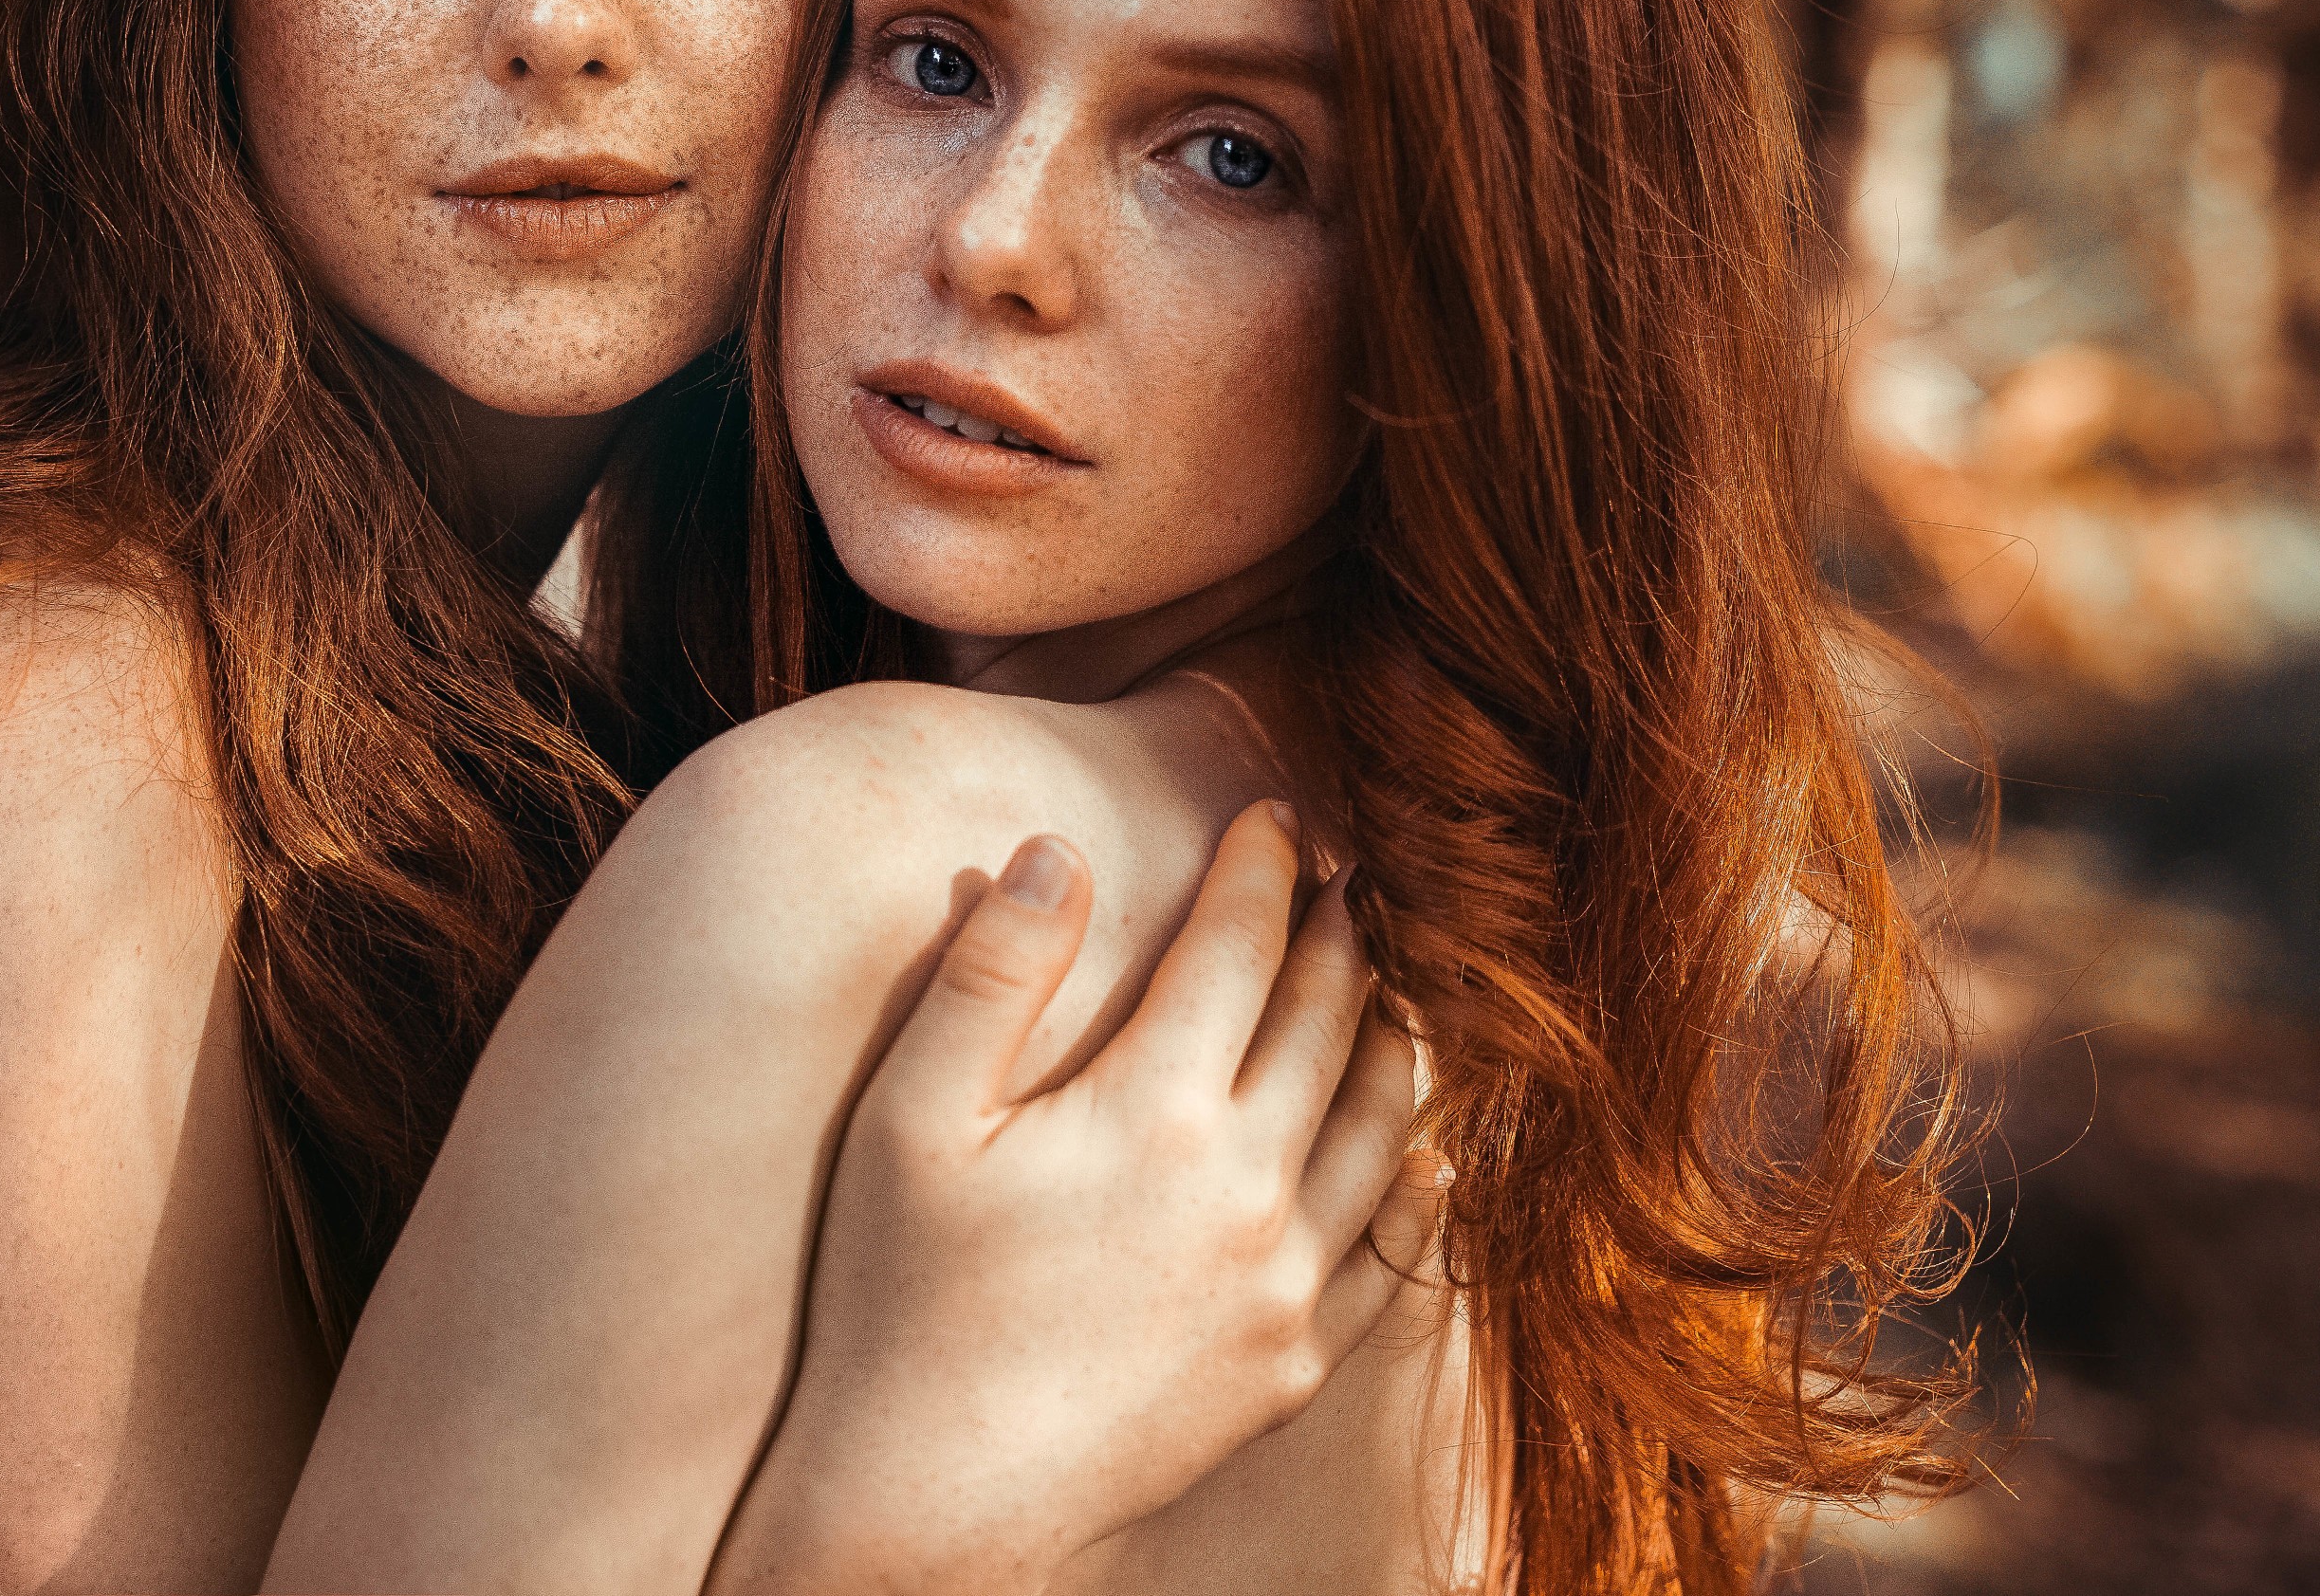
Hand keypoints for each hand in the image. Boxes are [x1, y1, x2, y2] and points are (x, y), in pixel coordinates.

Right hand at [713, 802, 1437, 1595]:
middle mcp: (1247, 1185)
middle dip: (1340, 932)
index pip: (1240, 945)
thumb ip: (991, 972)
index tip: (1271, 815)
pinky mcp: (1294, 1360)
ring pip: (1383, 1123)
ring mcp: (1285, 1281)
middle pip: (1330, 1019)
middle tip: (1345, 879)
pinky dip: (1412, 1177)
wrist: (939, 1504)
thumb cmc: (901, 1301)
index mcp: (1156, 1108)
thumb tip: (1056, 851)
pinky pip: (1388, 1248)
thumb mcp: (912, 1118)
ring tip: (1385, 986)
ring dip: (1392, 1035)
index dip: (1258, 866)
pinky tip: (1418, 1150)